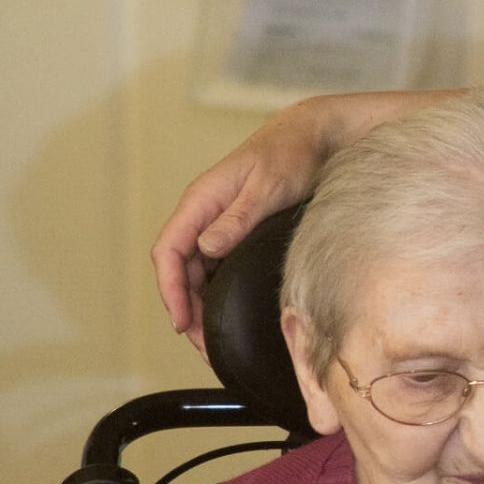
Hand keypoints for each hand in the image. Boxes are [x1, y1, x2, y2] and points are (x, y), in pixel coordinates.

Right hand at [150, 99, 335, 356]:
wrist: (315, 136)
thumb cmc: (292, 154)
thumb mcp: (268, 186)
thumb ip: (238, 217)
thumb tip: (206, 249)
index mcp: (201, 201)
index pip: (168, 251)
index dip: (170, 291)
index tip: (182, 324)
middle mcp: (203, 214)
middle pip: (178, 269)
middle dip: (185, 309)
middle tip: (203, 347)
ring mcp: (218, 223)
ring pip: (196, 272)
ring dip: (199, 305)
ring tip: (213, 340)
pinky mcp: (236, 230)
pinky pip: (215, 267)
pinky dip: (216, 293)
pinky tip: (228, 314)